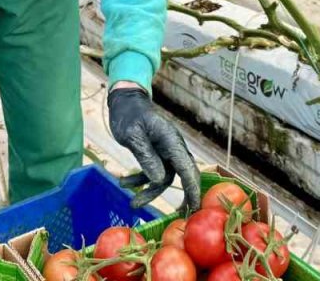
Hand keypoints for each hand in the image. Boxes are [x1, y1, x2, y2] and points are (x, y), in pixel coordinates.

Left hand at [108, 85, 200, 213]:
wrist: (125, 102)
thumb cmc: (129, 115)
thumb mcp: (133, 136)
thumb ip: (146, 156)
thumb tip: (159, 179)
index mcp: (171, 141)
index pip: (187, 169)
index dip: (193, 189)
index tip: (196, 208)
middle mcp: (173, 147)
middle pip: (184, 175)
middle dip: (183, 196)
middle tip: (180, 217)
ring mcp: (166, 151)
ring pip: (164, 178)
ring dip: (149, 191)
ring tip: (132, 204)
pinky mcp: (156, 154)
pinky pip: (153, 172)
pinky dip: (140, 180)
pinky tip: (124, 183)